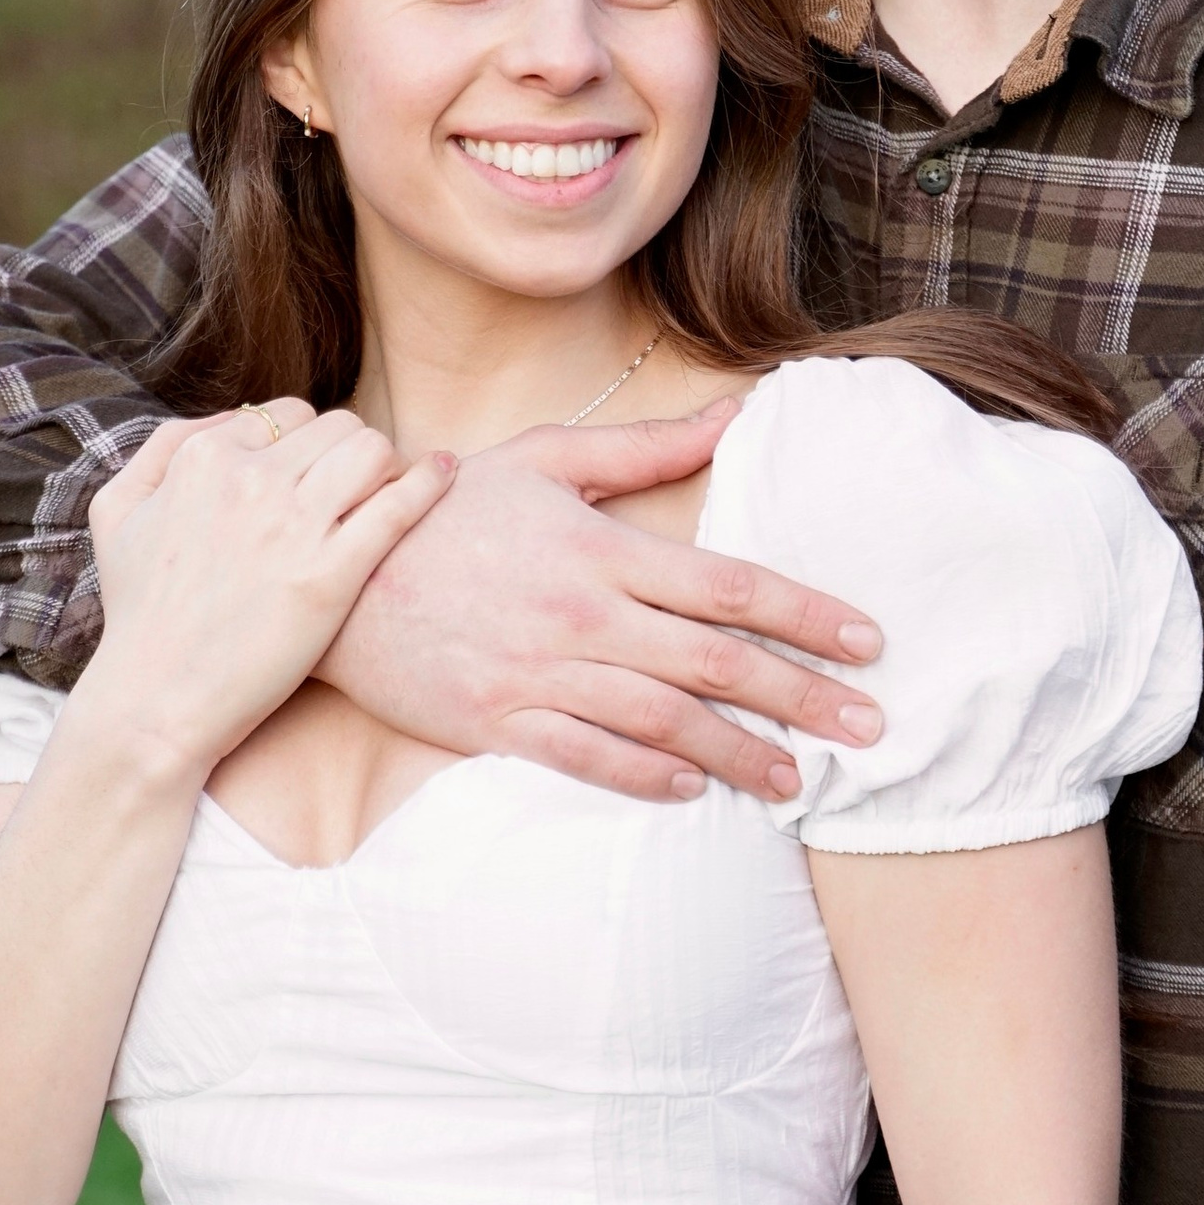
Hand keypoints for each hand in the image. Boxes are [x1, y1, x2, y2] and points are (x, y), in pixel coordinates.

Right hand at [71, 405, 454, 780]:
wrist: (157, 701)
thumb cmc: (139, 614)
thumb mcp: (118, 512)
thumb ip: (161, 449)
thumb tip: (226, 421)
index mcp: (204, 458)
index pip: (287, 414)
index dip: (308, 443)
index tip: (316, 476)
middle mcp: (251, 479)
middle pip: (337, 426)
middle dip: (350, 452)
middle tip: (355, 491)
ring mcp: (294, 526)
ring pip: (372, 450)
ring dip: (387, 466)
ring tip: (385, 496)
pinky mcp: (332, 575)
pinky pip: (398, 505)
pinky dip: (429, 482)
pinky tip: (446, 473)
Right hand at [316, 401, 886, 805]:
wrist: (331, 566)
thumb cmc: (445, 508)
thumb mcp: (542, 458)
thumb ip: (645, 447)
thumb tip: (737, 415)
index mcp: (600, 549)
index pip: (729, 585)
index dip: (807, 615)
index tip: (867, 642)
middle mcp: (581, 617)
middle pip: (715, 664)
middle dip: (802, 697)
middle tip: (871, 728)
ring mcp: (539, 675)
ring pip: (662, 723)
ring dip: (738, 754)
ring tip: (795, 778)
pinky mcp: (496, 722)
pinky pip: (585, 758)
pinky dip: (643, 778)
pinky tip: (693, 789)